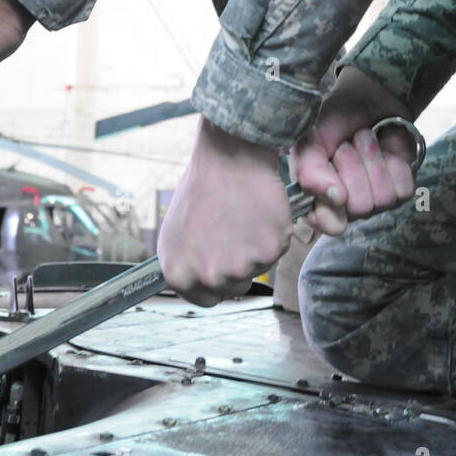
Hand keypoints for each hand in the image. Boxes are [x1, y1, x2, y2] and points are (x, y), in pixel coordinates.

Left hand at [158, 118, 292, 306]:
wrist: (229, 156)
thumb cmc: (203, 186)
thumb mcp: (177, 232)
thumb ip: (187, 263)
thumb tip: (196, 280)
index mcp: (179, 273)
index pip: (205, 299)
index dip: (216, 280)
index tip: (222, 262)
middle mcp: (208, 276)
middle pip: (235, 287)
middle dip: (239, 263)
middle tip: (235, 230)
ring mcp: (240, 266)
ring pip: (259, 267)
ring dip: (257, 246)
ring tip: (244, 215)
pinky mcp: (269, 250)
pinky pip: (278, 249)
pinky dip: (274, 232)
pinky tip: (259, 210)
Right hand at [290, 67, 418, 236]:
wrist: (368, 98)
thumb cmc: (334, 120)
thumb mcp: (311, 139)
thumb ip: (308, 170)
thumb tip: (335, 198)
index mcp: (317, 197)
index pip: (325, 223)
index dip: (331, 204)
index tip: (334, 182)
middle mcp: (346, 206)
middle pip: (358, 207)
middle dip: (353, 165)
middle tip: (348, 146)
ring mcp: (375, 201)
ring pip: (381, 199)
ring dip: (373, 160)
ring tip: (365, 142)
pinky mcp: (400, 190)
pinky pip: (402, 190)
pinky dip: (394, 163)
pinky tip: (385, 150)